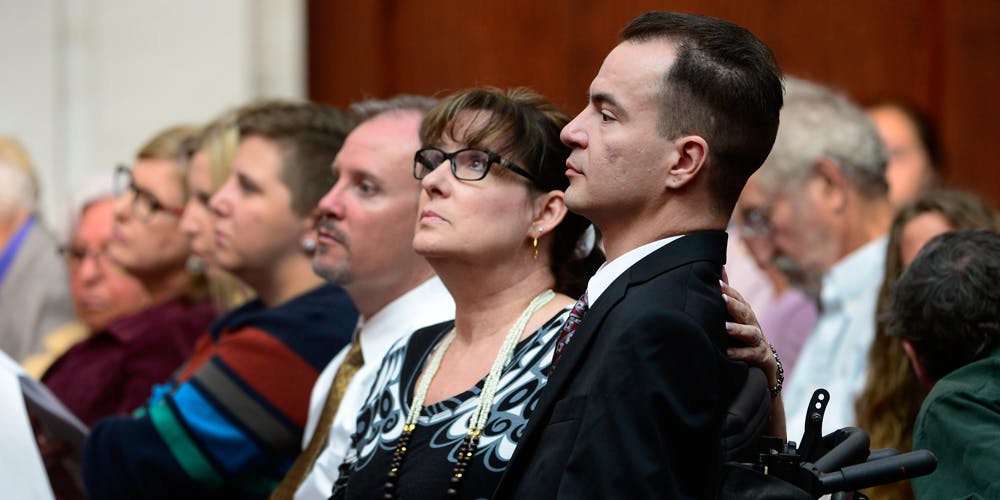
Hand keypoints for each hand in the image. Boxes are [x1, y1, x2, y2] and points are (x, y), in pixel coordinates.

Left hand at [719, 274, 778, 388]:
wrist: (764, 363)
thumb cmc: (743, 336)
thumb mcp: (735, 316)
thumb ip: (728, 295)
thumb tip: (719, 269)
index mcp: (745, 314)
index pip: (738, 299)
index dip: (729, 290)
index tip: (717, 283)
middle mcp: (753, 324)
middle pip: (745, 312)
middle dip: (734, 305)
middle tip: (722, 299)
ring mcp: (758, 340)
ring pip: (751, 333)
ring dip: (738, 330)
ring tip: (725, 328)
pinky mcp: (761, 356)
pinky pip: (751, 354)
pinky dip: (741, 353)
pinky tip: (728, 352)